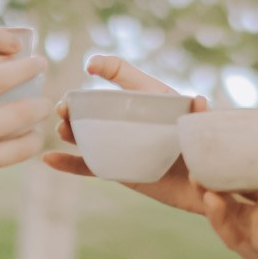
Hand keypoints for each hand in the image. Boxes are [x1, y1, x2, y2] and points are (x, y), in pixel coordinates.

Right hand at [42, 54, 209, 212]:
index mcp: (152, 101)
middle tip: (63, 109)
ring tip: (62, 129)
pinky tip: (48, 160)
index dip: (108, 67)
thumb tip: (199, 100)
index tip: (91, 67)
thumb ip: (202, 116)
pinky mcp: (119, 171)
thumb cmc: (208, 153)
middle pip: (97, 107)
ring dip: (70, 131)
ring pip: (88, 135)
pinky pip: (89, 167)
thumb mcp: (203, 131)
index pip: (127, 76)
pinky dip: (68, 165)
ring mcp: (122, 146)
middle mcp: (133, 121)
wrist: (209, 192)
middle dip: (76, 105)